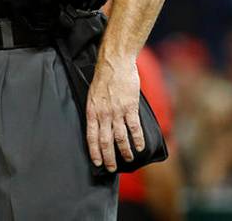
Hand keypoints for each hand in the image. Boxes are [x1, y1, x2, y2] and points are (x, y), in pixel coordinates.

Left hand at [85, 55, 142, 171]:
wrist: (115, 62)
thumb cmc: (103, 77)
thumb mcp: (92, 95)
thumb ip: (96, 112)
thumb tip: (98, 126)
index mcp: (92, 111)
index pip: (91, 137)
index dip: (94, 151)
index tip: (98, 162)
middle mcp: (103, 114)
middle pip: (105, 141)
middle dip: (108, 157)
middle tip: (111, 168)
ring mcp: (117, 111)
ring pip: (121, 137)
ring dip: (125, 151)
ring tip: (129, 159)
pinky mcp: (130, 107)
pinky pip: (134, 128)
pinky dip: (138, 139)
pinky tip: (140, 147)